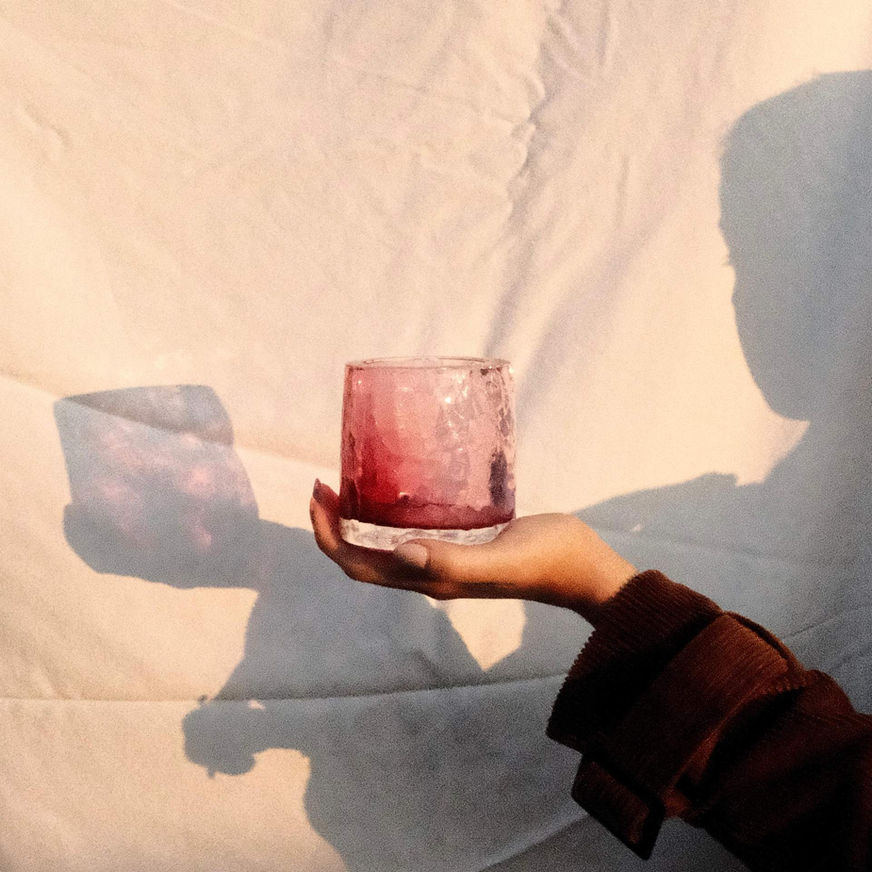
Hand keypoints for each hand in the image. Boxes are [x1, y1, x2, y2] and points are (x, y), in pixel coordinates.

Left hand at [309, 481, 636, 623]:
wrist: (583, 568)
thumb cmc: (547, 561)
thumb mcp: (500, 559)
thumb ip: (452, 561)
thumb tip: (399, 552)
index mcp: (431, 580)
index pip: (360, 566)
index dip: (330, 537)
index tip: (320, 496)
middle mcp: (431, 574)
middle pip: (363, 557)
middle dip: (335, 525)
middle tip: (325, 483)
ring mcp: (447, 560)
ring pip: (384, 546)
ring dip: (358, 521)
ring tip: (349, 483)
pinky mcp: (464, 544)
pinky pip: (413, 532)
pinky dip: (391, 515)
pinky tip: (399, 489)